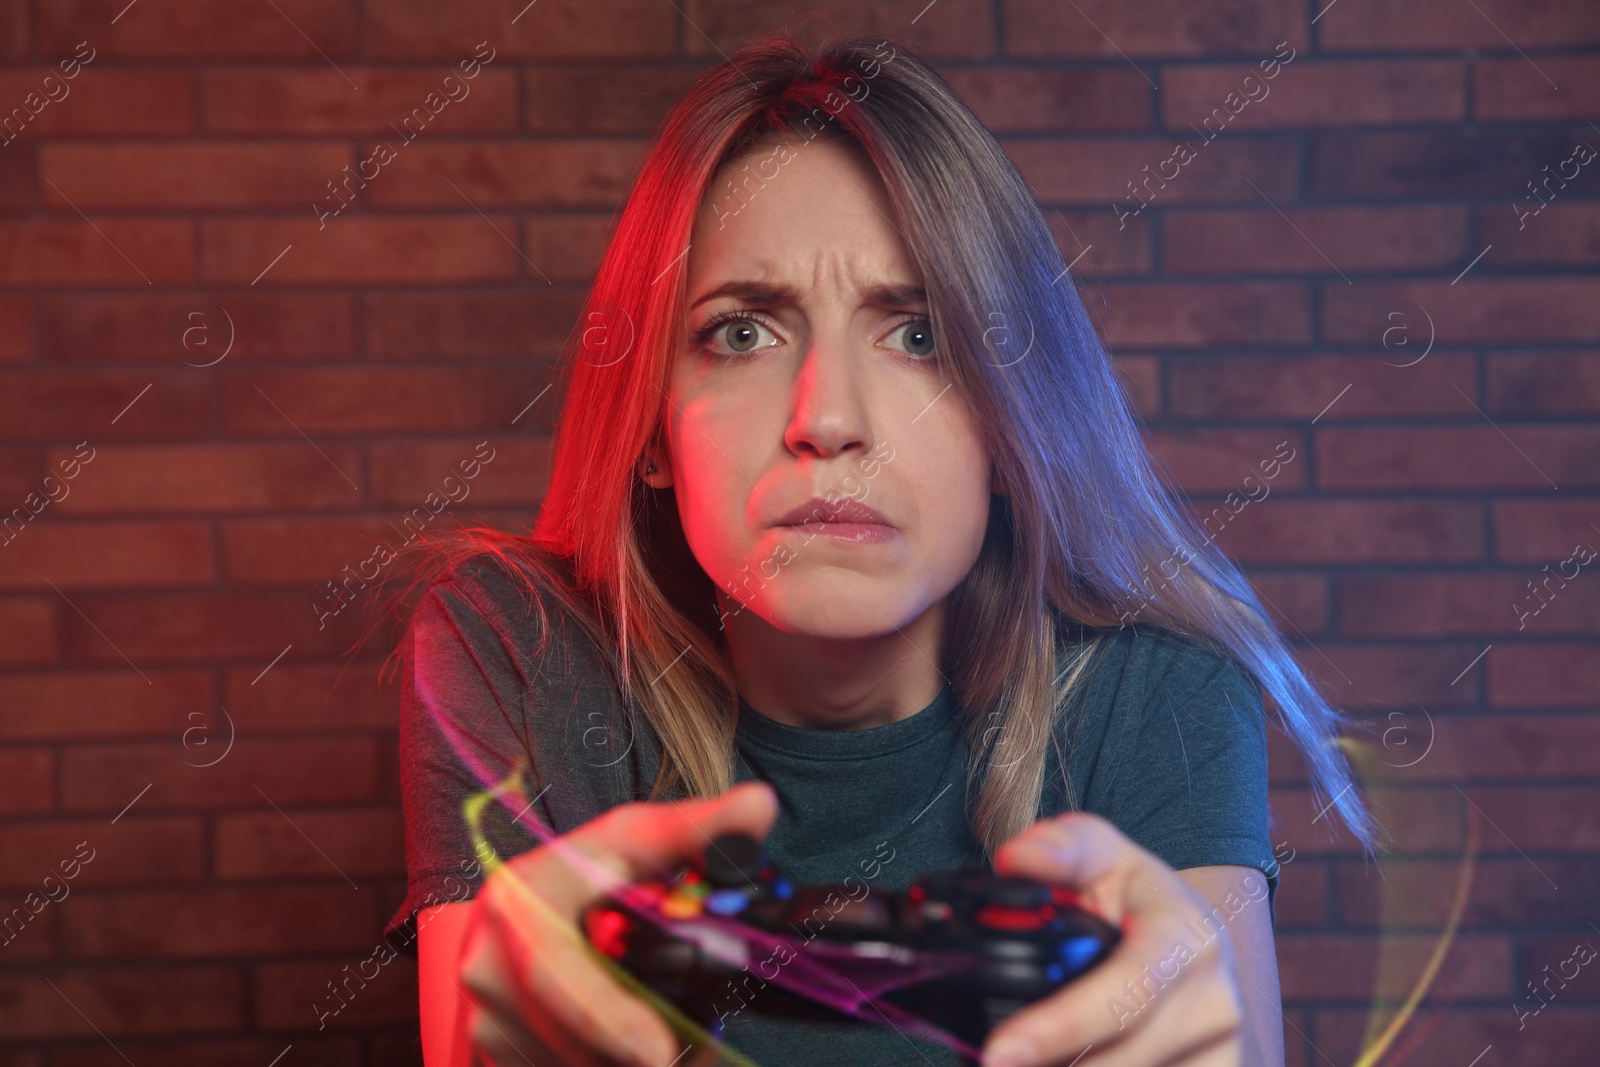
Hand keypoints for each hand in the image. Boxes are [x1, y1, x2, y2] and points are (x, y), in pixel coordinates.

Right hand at [455, 780, 779, 1066]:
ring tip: (675, 1036)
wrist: (507, 922)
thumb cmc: (578, 877)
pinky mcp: (498, 1055)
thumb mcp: (629, 841)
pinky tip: (637, 1043)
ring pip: (580, 1064)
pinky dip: (612, 1065)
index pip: (555, 970)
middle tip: (691, 1048)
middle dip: (642, 1045)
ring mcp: (488, 1019)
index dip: (606, 1016)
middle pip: (579, 1035)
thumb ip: (694, 830)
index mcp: (519, 900)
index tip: (659, 1052)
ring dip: (631, 1060)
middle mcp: (488, 964)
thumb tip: (759, 805)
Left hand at [981, 812, 1251, 1066]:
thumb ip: (1058, 849)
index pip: (1127, 993)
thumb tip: (1017, 857)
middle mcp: (1216, 1001)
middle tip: (992, 1061)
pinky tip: (1065, 1061)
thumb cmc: (1137, 896)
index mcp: (1187, 938)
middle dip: (1047, 1066)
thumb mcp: (1100, 852)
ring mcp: (1224, 1051)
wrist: (1197, 937)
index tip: (1000, 1051)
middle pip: (1119, 1059)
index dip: (1061, 1026)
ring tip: (1027, 1058)